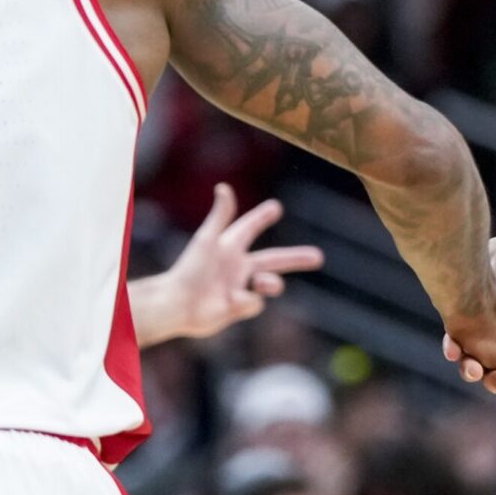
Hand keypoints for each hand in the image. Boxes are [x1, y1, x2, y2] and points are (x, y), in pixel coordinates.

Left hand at [152, 184, 324, 340]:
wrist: (176, 306)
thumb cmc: (189, 269)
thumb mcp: (207, 240)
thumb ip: (220, 215)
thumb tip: (224, 187)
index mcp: (230, 246)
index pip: (250, 227)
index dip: (262, 217)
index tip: (276, 207)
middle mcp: (238, 266)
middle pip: (275, 259)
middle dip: (297, 257)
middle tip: (319, 256)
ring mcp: (240, 287)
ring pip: (272, 283)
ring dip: (273, 283)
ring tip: (262, 283)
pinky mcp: (239, 307)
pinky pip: (256, 303)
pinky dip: (246, 301)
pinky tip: (229, 302)